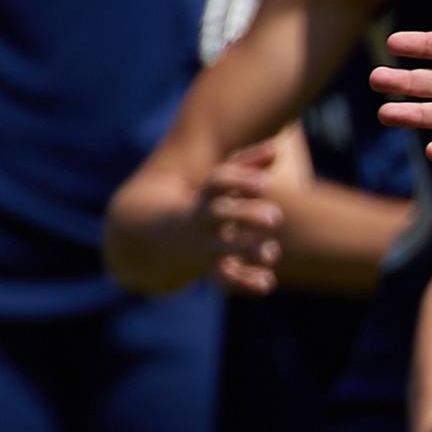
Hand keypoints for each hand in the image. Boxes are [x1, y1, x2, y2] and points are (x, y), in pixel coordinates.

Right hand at [106, 142, 286, 294]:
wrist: (156, 236)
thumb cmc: (203, 202)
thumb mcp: (219, 183)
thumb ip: (247, 165)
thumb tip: (275, 149)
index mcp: (204, 195)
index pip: (217, 182)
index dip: (239, 180)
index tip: (265, 184)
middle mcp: (201, 220)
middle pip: (219, 214)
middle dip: (245, 216)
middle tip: (275, 218)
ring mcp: (203, 245)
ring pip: (222, 250)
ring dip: (247, 251)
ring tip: (273, 253)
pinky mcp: (211, 268)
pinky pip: (225, 279)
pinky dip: (245, 283)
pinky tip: (267, 283)